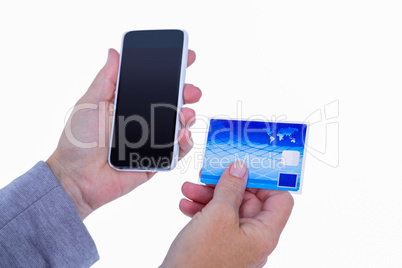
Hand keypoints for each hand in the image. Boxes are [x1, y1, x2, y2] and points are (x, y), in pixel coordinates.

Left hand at [46, 49, 200, 219]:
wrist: (77, 179)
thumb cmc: (78, 141)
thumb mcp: (90, 103)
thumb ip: (105, 79)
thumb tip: (114, 52)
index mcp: (128, 104)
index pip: (155, 84)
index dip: (171, 72)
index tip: (186, 59)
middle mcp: (143, 120)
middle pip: (172, 103)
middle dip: (187, 93)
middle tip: (191, 91)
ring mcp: (152, 141)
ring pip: (179, 125)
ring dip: (188, 116)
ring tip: (186, 114)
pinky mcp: (157, 160)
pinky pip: (177, 150)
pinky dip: (185, 142)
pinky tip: (183, 134)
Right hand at [162, 161, 293, 267]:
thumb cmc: (200, 262)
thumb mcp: (217, 216)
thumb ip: (231, 188)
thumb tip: (240, 168)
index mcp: (263, 234)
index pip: (279, 199)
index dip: (266, 181)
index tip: (247, 165)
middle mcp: (253, 239)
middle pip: (249, 200)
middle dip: (227, 184)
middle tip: (209, 174)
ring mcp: (235, 243)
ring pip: (228, 208)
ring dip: (209, 195)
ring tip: (189, 189)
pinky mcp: (218, 245)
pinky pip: (215, 220)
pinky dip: (202, 209)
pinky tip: (186, 205)